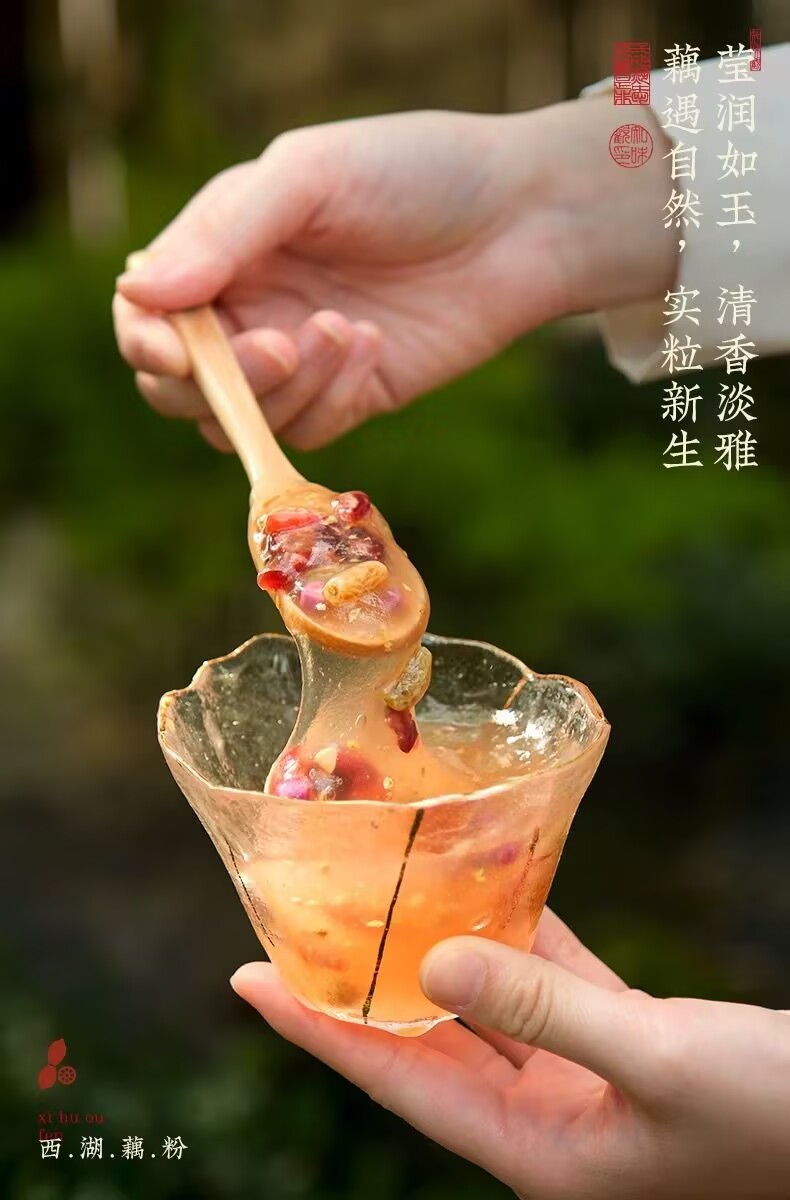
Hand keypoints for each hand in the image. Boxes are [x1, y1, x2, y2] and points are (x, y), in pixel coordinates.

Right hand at [114, 100, 674, 450]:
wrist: (522, 220)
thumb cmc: (415, 173)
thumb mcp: (310, 179)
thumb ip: (223, 236)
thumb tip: (137, 293)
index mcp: (222, 250)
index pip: (148, 319)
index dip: (150, 346)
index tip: (183, 355)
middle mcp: (250, 310)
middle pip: (183, 388)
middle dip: (223, 383)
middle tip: (282, 348)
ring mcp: (298, 361)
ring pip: (244, 423)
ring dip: (290, 389)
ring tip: (351, 328)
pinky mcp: (348, 398)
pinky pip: (307, 431)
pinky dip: (334, 399)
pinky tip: (375, 346)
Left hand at [232, 909, 789, 1199]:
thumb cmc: (771, 1115)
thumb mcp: (656, 1061)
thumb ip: (544, 1010)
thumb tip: (435, 961)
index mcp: (537, 1150)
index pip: (399, 1080)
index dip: (318, 1030)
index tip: (248, 981)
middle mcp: (545, 1118)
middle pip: (426, 1041)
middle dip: (360, 987)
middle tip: (294, 927)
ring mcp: (583, 1079)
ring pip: (484, 1004)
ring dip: (433, 950)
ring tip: (374, 897)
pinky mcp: (623, 1040)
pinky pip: (547, 981)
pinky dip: (517, 933)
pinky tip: (485, 883)